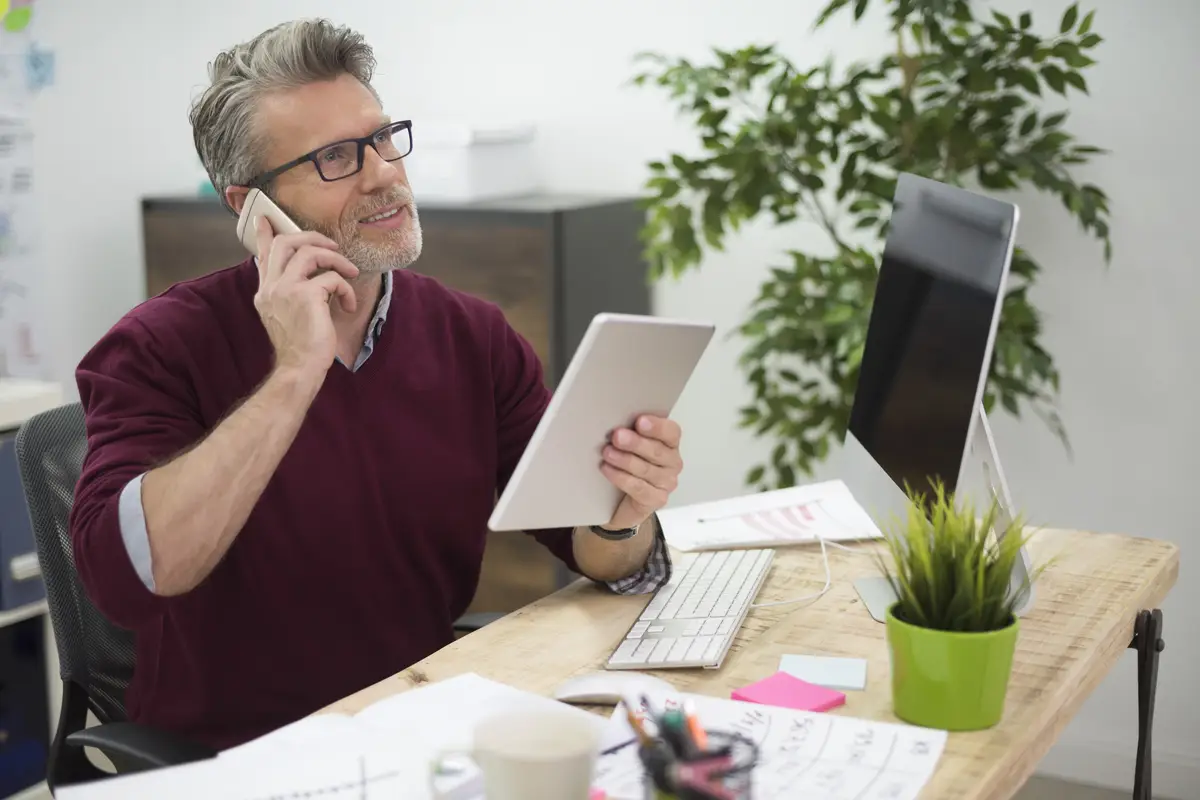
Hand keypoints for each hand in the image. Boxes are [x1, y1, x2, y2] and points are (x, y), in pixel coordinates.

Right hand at [253, 216, 358, 375]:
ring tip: (350, 273)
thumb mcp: (288, 317)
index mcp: (266, 292)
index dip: (266, 234)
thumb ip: (289, 295)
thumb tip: (305, 278)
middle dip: (313, 237)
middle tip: (332, 245)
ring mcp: (286, 289)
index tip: (266, 218)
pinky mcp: (306, 296)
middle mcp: (271, 287)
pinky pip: (332, 278)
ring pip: (310, 252)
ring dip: (336, 259)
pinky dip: (345, 289)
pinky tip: (348, 306)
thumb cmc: (301, 348)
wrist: (300, 369)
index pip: (264, 254)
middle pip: (286, 242)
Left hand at [600, 415, 682, 530]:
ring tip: (607, 453)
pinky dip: (621, 477)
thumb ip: (631, 432)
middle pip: (657, 451)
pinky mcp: (656, 498)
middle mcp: (672, 462)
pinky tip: (608, 469)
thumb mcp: (630, 444)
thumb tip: (618, 422)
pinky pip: (638, 487)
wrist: (623, 498)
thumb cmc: (629, 465)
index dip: (657, 427)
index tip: (640, 421)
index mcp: (669, 443)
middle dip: (635, 443)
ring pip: (646, 469)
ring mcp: (666, 482)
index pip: (671, 432)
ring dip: (625, 460)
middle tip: (617, 436)